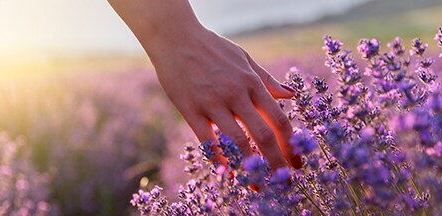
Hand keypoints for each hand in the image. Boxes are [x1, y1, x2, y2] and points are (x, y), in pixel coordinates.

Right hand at [148, 27, 301, 169]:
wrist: (176, 37)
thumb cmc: (212, 48)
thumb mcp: (244, 58)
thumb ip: (267, 79)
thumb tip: (291, 95)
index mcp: (252, 82)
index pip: (279, 119)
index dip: (291, 145)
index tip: (297, 163)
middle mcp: (236, 94)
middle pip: (264, 135)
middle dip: (277, 163)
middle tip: (284, 183)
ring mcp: (213, 102)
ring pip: (237, 141)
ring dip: (250, 167)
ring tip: (257, 185)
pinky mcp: (191, 109)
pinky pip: (207, 140)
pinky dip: (219, 159)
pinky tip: (227, 172)